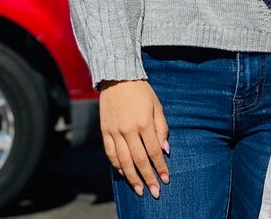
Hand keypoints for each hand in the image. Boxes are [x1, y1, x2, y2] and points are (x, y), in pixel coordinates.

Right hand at [99, 79, 169, 198]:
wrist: (118, 78)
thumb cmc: (142, 92)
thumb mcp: (157, 106)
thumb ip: (162, 128)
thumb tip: (165, 150)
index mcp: (144, 123)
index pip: (154, 151)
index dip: (160, 167)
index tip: (166, 179)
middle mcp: (129, 130)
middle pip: (139, 160)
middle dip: (148, 178)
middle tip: (155, 192)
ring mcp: (115, 132)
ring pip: (123, 161)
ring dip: (132, 177)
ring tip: (139, 189)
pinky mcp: (105, 131)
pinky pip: (110, 154)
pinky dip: (117, 166)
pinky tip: (124, 173)